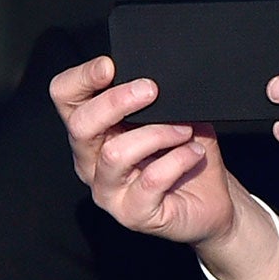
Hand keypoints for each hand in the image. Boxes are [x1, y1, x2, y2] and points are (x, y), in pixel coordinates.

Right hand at [50, 57, 236, 240]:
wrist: (213, 202)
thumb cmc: (186, 154)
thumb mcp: (172, 115)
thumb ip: (155, 97)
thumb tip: (156, 75)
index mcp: (94, 132)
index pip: (65, 98)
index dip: (81, 78)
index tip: (109, 65)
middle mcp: (92, 162)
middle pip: (80, 125)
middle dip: (116, 101)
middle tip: (151, 90)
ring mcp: (108, 191)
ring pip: (115, 154)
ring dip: (157, 134)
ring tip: (185, 131)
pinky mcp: (133, 214)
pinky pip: (151, 180)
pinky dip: (177, 160)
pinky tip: (193, 153)